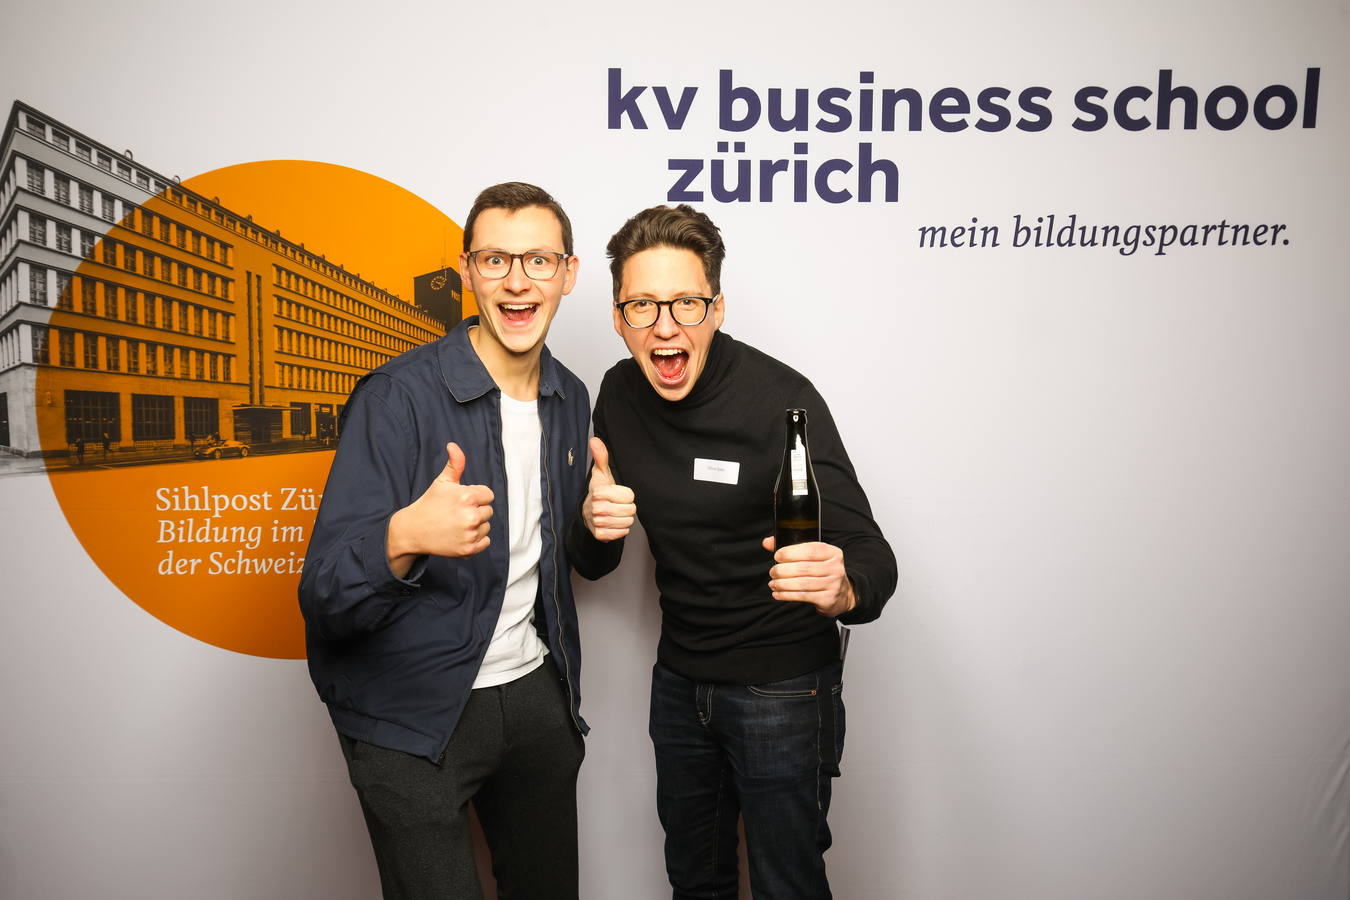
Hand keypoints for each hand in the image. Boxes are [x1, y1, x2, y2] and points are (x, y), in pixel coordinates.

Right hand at [387, 442, 493, 576]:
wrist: (414, 531)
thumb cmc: (429, 504)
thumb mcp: (442, 482)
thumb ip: (454, 464)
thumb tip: (453, 446)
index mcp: (467, 497)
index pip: (488, 495)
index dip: (476, 496)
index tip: (461, 501)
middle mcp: (471, 516)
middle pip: (489, 511)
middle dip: (476, 510)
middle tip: (456, 513)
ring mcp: (471, 534)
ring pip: (487, 526)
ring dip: (476, 526)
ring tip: (456, 524)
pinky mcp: (470, 549)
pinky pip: (485, 541)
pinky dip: (476, 540)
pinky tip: (459, 535)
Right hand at [583, 437, 634, 541]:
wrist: (587, 513)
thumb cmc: (599, 492)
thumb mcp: (601, 474)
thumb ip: (601, 457)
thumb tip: (595, 440)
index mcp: (600, 492)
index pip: (630, 495)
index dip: (626, 495)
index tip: (616, 494)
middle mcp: (598, 508)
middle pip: (631, 510)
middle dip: (627, 507)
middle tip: (616, 504)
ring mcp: (599, 523)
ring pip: (628, 522)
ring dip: (624, 518)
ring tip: (615, 513)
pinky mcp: (601, 535)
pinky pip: (623, 533)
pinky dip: (620, 529)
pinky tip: (613, 523)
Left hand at [762, 537, 855, 617]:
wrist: (842, 594)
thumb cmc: (823, 572)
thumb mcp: (813, 557)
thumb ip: (791, 549)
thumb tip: (767, 542)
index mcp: (832, 553)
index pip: (810, 550)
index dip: (790, 553)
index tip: (777, 556)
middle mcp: (835, 567)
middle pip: (803, 568)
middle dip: (782, 570)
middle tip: (772, 572)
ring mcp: (833, 584)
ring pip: (802, 583)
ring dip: (782, 584)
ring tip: (773, 583)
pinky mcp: (828, 599)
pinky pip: (803, 596)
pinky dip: (786, 595)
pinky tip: (778, 594)